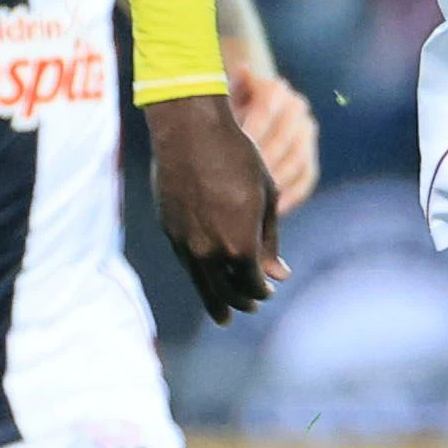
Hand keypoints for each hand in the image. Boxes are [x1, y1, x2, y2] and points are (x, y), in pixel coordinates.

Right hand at [146, 94, 286, 321]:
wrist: (190, 131)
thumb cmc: (237, 158)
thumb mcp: (266, 197)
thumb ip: (270, 241)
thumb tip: (278, 275)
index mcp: (241, 245)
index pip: (254, 284)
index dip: (263, 290)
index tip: (269, 289)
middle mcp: (211, 252)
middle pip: (228, 292)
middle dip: (243, 300)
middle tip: (251, 305)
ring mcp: (186, 244)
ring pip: (202, 285)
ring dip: (215, 301)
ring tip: (224, 316)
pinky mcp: (170, 232)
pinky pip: (187, 265)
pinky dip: (199, 277)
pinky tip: (205, 280)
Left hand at [229, 59, 318, 214]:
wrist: (245, 116)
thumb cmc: (225, 109)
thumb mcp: (221, 96)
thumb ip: (228, 87)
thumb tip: (243, 69)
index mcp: (275, 89)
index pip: (267, 109)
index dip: (251, 129)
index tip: (235, 149)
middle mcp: (297, 108)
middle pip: (285, 138)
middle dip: (263, 162)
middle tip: (243, 183)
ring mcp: (307, 134)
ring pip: (298, 160)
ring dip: (278, 182)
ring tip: (256, 200)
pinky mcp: (311, 158)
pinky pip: (306, 179)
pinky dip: (291, 196)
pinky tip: (273, 210)